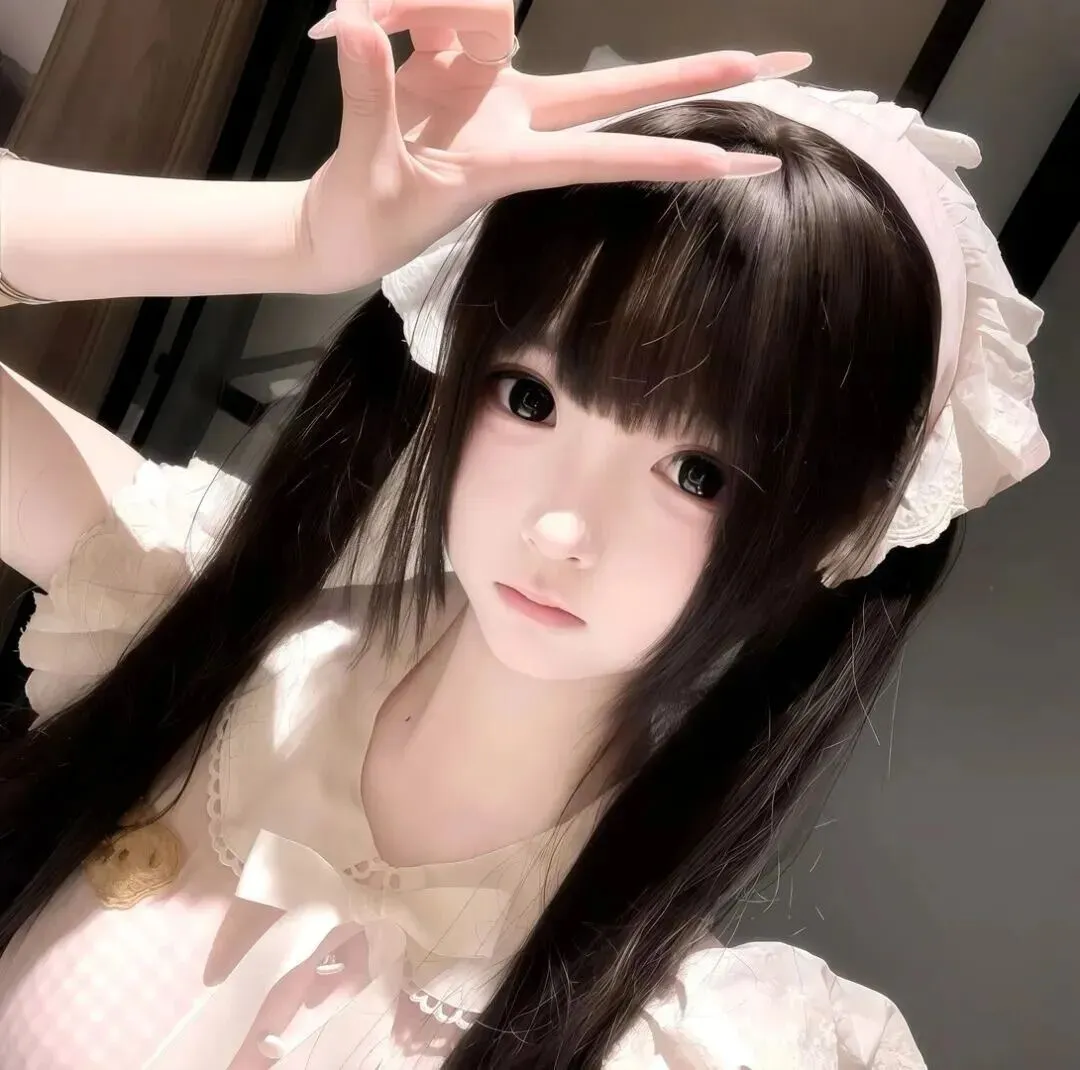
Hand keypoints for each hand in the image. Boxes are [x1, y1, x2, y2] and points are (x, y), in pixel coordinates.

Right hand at [297, 0, 810, 290]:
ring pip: (502, 15)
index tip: (730, 163)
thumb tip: (360, 22)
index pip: (596, 155)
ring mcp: (494, 94)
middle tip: (787, 63)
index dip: (660, 157)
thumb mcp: (363, 174)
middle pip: (621, 88)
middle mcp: (518, 121)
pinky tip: (357, 13)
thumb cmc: (359, 222)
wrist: (343, 228)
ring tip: (386, 17)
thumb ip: (368, 99)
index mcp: (506, 163)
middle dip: (701, 74)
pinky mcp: (458, 72)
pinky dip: (403, 4)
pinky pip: (451, 14)